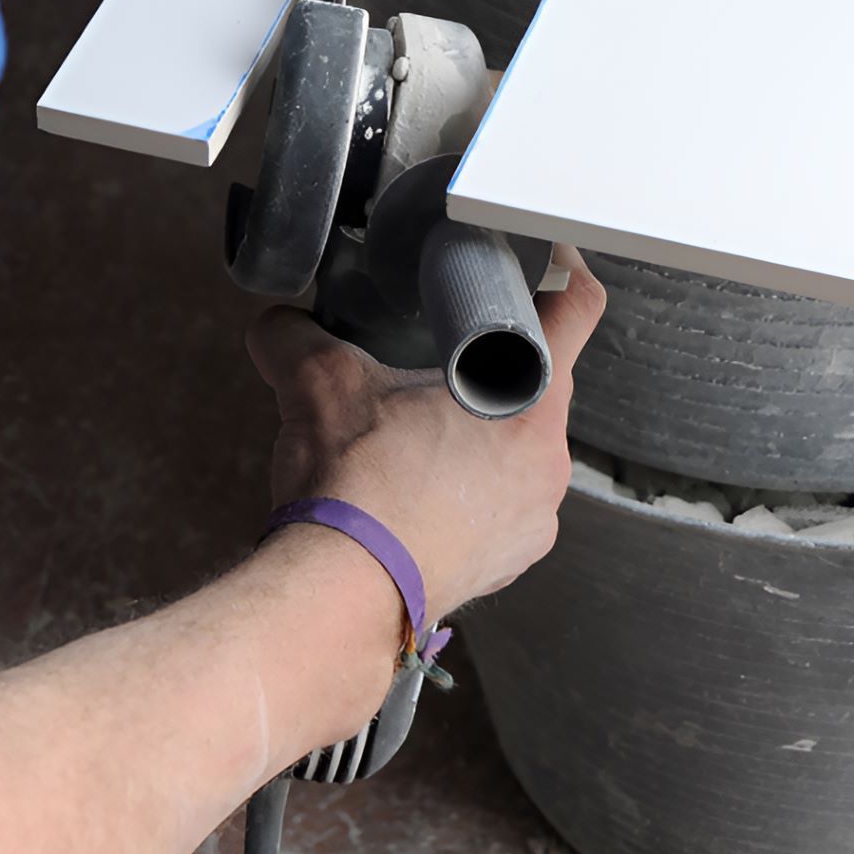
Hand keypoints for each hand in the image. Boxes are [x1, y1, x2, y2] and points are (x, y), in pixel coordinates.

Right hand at [245, 247, 606, 622]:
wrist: (340, 595)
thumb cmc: (354, 488)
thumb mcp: (318, 381)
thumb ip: (296, 335)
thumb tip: (275, 324)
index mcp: (531, 401)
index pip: (577, 311)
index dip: (563, 272)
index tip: (546, 258)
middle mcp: (549, 462)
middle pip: (540, 385)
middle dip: (493, 367)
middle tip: (442, 356)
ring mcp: (535, 520)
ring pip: (518, 450)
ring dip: (479, 434)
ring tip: (418, 434)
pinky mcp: (508, 561)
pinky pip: (500, 505)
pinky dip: (468, 490)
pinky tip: (418, 488)